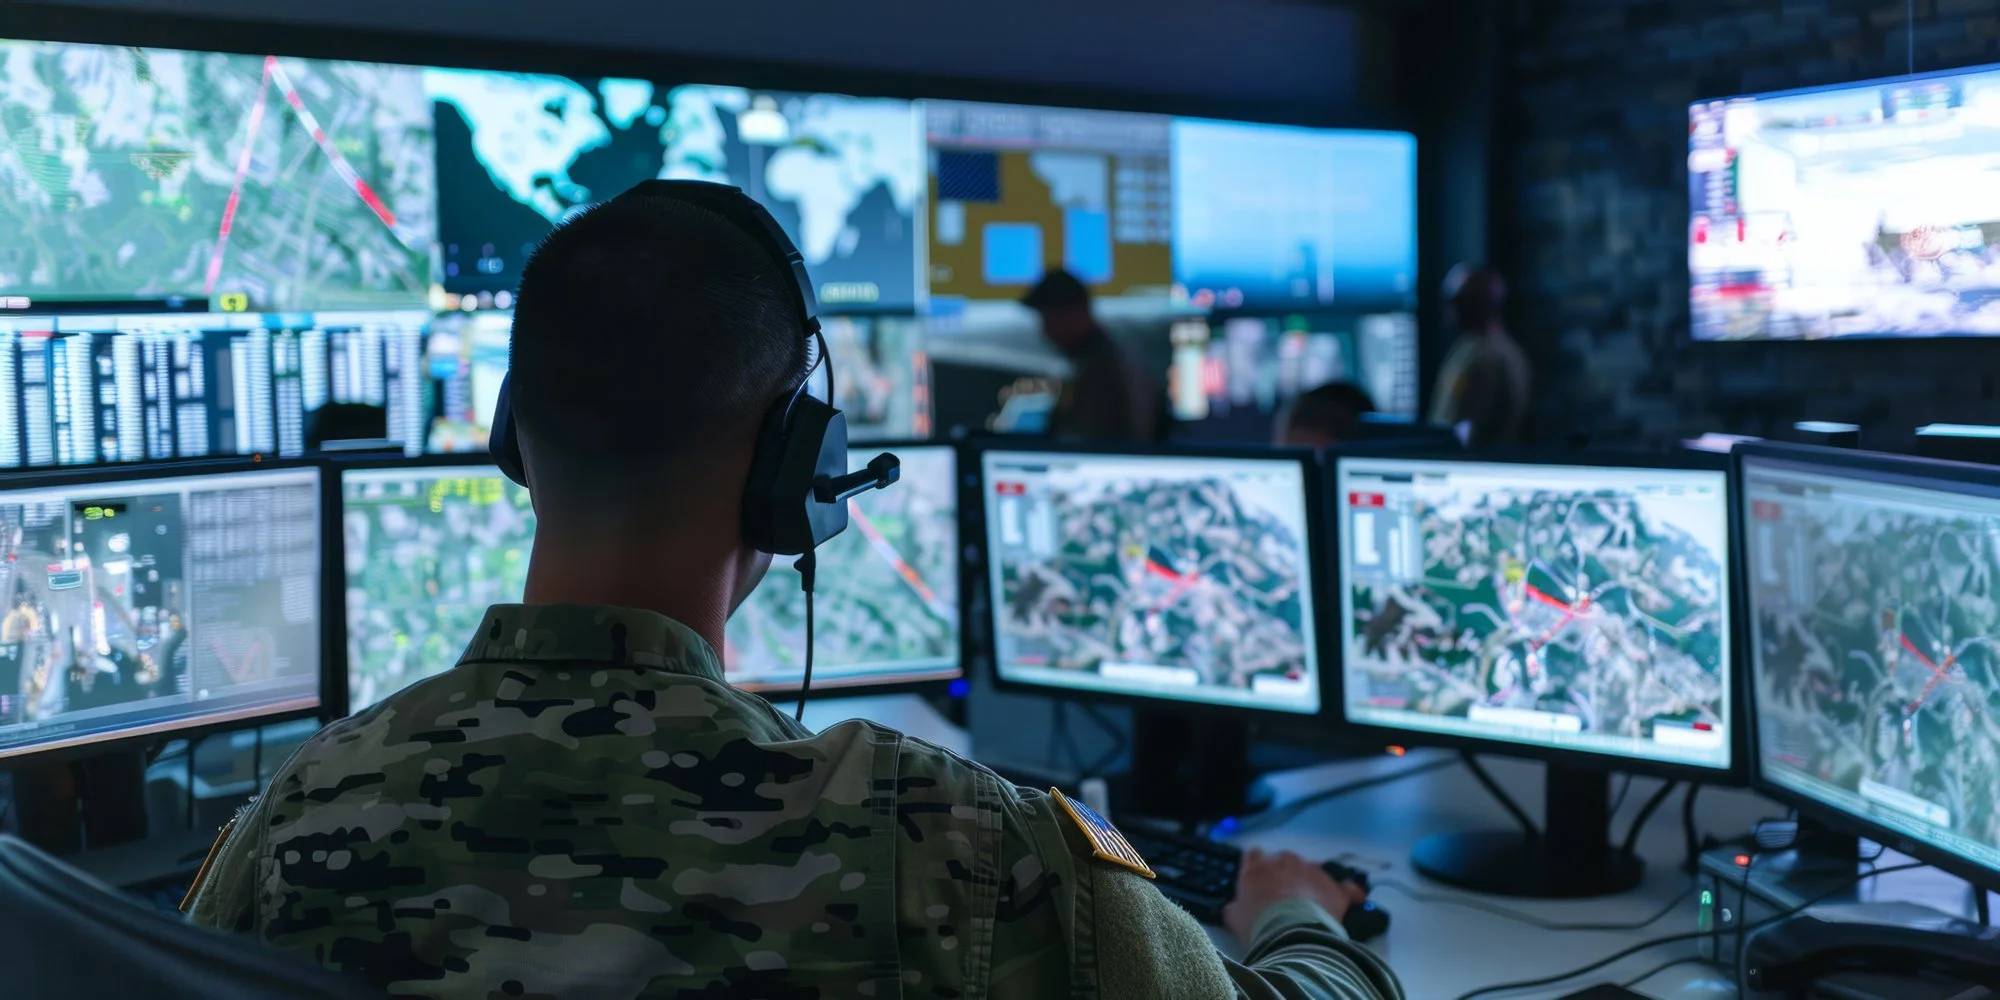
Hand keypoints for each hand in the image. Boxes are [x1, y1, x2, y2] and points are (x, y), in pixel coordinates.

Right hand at [1220, 848, 1367, 944]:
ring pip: (1313, 871)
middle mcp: (1285, 861)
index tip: (1259, 880)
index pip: (1254, 855)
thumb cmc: (1257, 923)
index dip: (1257, 867)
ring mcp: (1312, 870)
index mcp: (1257, 867)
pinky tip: (1352, 899)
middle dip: (1285, 875)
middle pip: (1284, 861)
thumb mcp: (1234, 917)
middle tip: (1283, 899)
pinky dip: (1348, 892)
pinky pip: (1347, 887)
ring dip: (1311, 883)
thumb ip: (1235, 906)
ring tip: (1311, 906)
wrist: (1290, 932)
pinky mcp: (1335, 887)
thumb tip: (1234, 906)